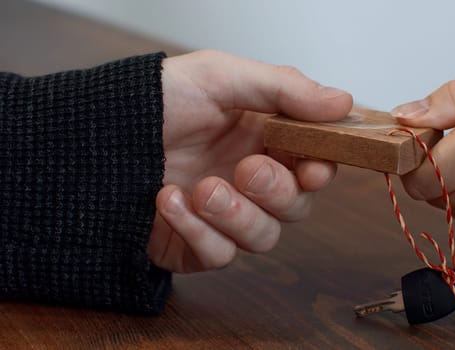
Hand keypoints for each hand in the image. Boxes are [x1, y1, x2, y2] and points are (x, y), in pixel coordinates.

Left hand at [148, 50, 352, 271]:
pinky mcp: (194, 245)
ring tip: (200, 188)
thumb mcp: (221, 77)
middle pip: (295, 208)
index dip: (321, 171)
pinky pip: (218, 256)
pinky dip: (198, 233)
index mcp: (265, 140)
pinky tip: (169, 201)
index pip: (314, 165)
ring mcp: (223, 215)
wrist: (94, 132)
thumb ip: (284, 89)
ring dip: (237, 215)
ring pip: (263, 238)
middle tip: (247, 170)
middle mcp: (250, 181)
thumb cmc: (158, 98)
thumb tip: (344, 103)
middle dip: (276, 192)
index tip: (313, 168)